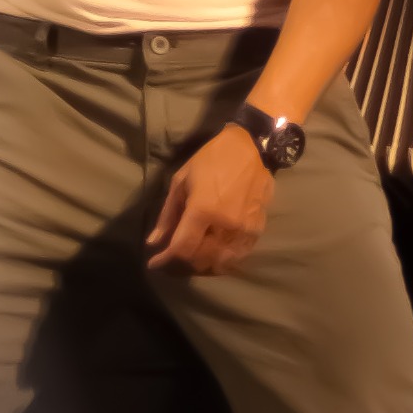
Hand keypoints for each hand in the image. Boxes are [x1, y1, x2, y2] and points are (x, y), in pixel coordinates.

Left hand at [147, 121, 272, 275]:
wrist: (250, 147)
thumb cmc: (211, 159)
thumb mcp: (181, 181)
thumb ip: (168, 215)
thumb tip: (154, 243)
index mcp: (203, 209)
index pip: (182, 248)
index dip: (165, 260)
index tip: (155, 262)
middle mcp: (226, 224)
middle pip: (201, 260)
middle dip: (182, 263)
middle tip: (173, 258)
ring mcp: (244, 229)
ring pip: (220, 263)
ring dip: (202, 265)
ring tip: (193, 258)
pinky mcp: (258, 229)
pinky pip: (238, 256)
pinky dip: (223, 261)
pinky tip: (214, 256)